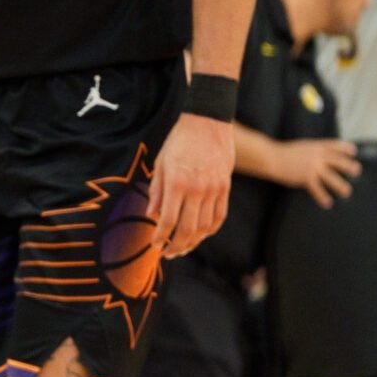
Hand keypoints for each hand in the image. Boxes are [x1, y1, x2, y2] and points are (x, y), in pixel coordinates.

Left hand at [148, 114, 232, 258]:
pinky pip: (219, 216)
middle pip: (187, 229)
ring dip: (193, 242)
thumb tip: (151, 215)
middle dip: (176, 247)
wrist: (208, 122)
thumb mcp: (161, 163)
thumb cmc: (179, 141)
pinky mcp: (225, 187)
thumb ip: (156, 191)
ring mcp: (214, 189)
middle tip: (168, 254)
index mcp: (177, 183)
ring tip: (183, 248)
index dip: (160, 237)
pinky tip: (201, 235)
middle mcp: (196, 189)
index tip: (155, 245)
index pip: (168, 220)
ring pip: (205, 227)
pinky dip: (210, 230)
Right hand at [275, 138, 361, 206]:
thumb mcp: (302, 147)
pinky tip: (328, 203)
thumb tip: (320, 157)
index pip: (334, 145)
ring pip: (331, 176)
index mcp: (316, 146)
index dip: (345, 148)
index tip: (353, 152)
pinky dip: (323, 197)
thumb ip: (312, 151)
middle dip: (348, 166)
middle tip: (357, 171)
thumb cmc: (284, 153)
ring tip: (347, 191)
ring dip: (340, 185)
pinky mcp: (305, 177)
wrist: (272, 157)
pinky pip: (317, 189)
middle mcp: (317, 155)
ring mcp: (312, 166)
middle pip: (338, 161)